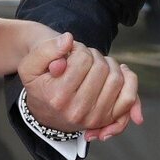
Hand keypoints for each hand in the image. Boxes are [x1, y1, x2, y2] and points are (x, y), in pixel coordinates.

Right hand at [19, 32, 143, 138]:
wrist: (44, 110)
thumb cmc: (40, 82)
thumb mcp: (30, 65)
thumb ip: (46, 50)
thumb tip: (68, 40)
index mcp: (57, 97)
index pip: (83, 59)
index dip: (79, 49)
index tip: (71, 53)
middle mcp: (77, 111)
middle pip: (102, 68)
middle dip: (94, 56)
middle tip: (83, 59)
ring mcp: (94, 118)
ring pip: (117, 78)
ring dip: (109, 65)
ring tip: (95, 66)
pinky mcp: (107, 119)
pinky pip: (129, 98)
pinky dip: (128, 81)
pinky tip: (119, 72)